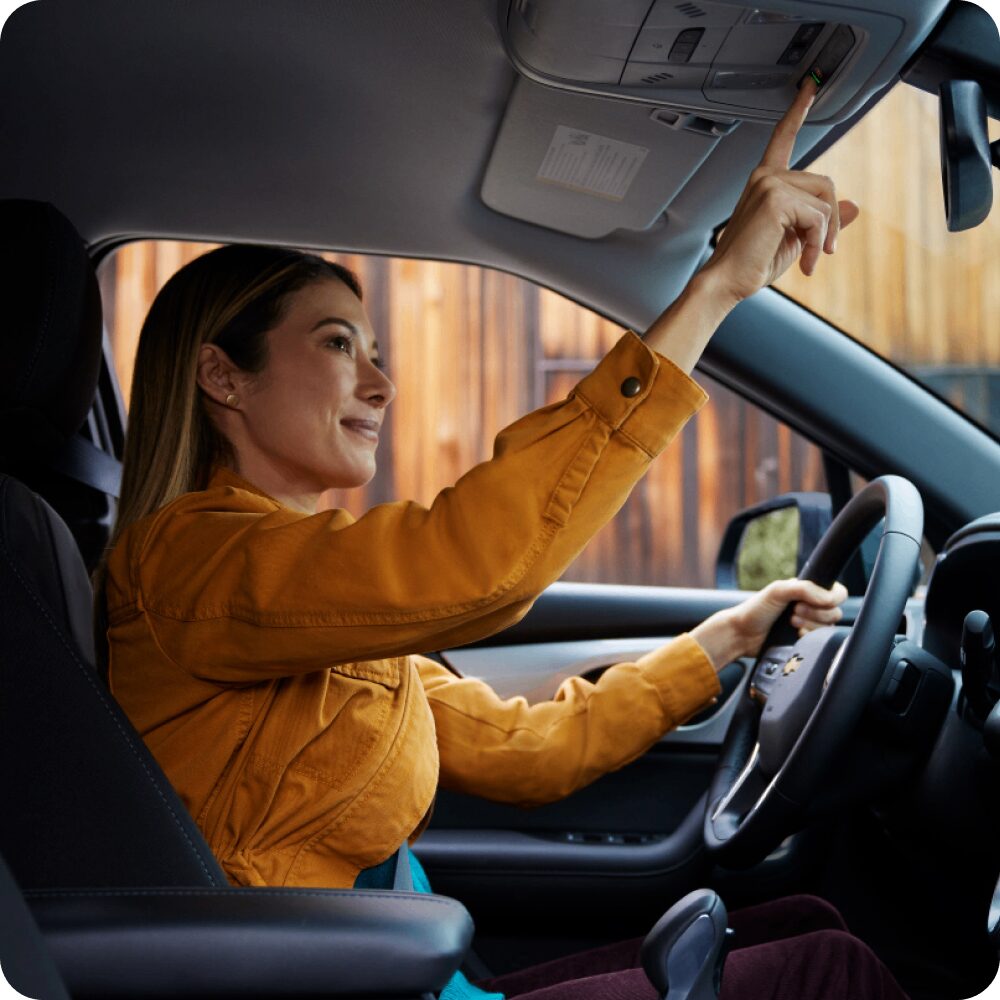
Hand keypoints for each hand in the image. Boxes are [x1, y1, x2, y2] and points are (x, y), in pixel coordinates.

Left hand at [692, 578, 847, 669]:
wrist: (742, 634)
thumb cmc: (756, 609)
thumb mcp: (778, 590)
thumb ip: (805, 588)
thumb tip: (829, 599)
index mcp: (807, 591)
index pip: (838, 592)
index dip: (830, 598)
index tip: (808, 601)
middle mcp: (812, 607)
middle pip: (835, 612)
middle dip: (815, 613)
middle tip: (794, 612)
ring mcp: (810, 625)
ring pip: (829, 627)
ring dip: (810, 624)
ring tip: (791, 622)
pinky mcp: (807, 641)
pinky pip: (821, 641)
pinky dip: (809, 636)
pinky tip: (795, 634)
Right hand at [697, 78, 859, 306]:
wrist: (727, 282)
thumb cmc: (752, 263)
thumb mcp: (797, 237)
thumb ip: (823, 218)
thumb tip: (854, 206)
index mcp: (765, 181)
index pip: (784, 136)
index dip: (799, 109)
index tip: (811, 84)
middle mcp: (766, 176)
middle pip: (825, 183)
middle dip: (831, 221)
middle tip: (822, 250)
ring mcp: (769, 185)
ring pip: (825, 201)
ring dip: (824, 235)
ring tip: (809, 258)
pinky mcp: (775, 200)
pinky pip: (818, 216)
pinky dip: (817, 242)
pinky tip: (805, 259)